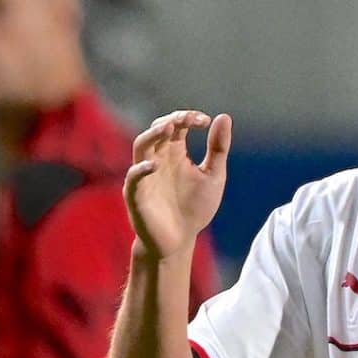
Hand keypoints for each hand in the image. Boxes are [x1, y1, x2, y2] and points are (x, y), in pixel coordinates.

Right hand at [125, 110, 231, 260]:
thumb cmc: (195, 207)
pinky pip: (133, 178)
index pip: (177, 124)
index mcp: (175, 152)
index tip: (206, 121)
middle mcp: (157, 158)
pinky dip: (141, 170)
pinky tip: (154, 165)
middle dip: (172, 120)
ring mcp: (145, 175)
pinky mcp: (136, 194)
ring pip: (141, 146)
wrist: (180, 241)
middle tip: (188, 119)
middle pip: (158, 129)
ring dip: (153, 134)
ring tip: (168, 126)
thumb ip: (218, 149)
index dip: (188, 117)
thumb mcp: (213, 176)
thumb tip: (224, 116)